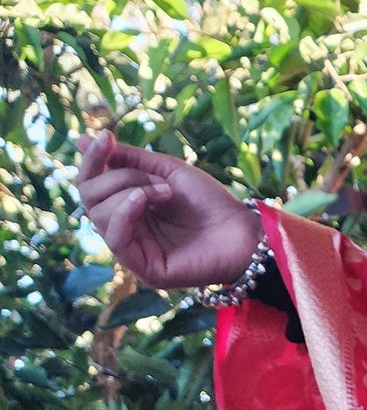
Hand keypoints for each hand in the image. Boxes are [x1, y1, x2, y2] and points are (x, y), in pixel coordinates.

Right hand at [74, 130, 263, 290]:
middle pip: (90, 198)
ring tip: (166, 192)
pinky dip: (124, 212)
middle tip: (157, 180)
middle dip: (118, 178)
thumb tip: (80, 141)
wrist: (244, 231)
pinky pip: (116, 239)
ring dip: (130, 192)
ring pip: (100, 215)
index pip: (91, 185)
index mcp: (128, 207)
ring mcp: (135, 252)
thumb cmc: (211, 202)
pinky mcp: (146, 271)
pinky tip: (142, 199)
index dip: (93, 161)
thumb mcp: (165, 171)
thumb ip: (126, 159)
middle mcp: (127, 230)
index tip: (105, 138)